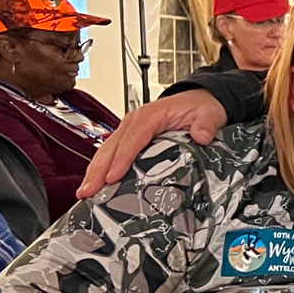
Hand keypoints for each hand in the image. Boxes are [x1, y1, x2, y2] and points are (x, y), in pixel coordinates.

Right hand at [76, 90, 227, 198]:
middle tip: (88, 191)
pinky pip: (111, 153)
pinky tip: (96, 184)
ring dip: (94, 172)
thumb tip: (202, 136)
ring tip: (85, 192)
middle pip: (112, 147)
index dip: (121, 160)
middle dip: (98, 170)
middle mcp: (135, 121)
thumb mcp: (209, 114)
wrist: (200, 100)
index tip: (113, 177)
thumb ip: (205, 125)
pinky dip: (101, 168)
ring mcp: (130, 130)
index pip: (133, 139)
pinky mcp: (130, 138)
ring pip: (106, 151)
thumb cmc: (200, 107)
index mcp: (150, 116)